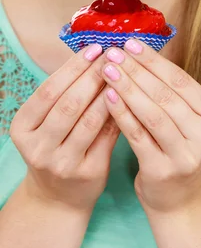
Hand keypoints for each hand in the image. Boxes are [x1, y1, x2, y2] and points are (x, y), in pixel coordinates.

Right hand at [9, 44, 119, 212]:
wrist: (57, 198)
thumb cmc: (56, 146)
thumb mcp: (46, 123)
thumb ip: (66, 94)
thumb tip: (96, 54)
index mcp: (23, 128)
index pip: (49, 90)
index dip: (73, 67)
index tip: (94, 48)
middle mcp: (38, 148)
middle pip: (69, 104)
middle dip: (94, 76)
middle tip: (114, 55)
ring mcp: (62, 163)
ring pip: (91, 120)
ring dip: (110, 92)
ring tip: (125, 72)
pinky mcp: (88, 173)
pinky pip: (108, 136)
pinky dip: (120, 113)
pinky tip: (131, 97)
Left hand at [100, 38, 200, 214]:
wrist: (180, 202)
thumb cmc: (178, 149)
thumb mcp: (187, 121)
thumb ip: (171, 92)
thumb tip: (139, 51)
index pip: (182, 81)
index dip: (154, 61)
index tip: (131, 43)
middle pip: (166, 96)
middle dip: (137, 70)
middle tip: (113, 52)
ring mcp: (186, 156)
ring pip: (152, 114)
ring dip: (127, 88)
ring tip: (107, 70)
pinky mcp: (163, 171)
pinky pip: (137, 136)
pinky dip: (121, 113)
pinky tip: (107, 96)